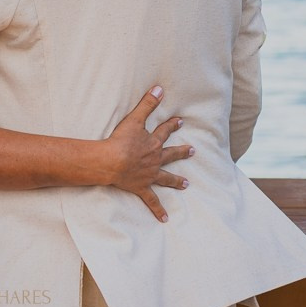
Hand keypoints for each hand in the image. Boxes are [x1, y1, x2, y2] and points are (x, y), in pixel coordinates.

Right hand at [105, 85, 192, 222]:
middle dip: (182, 152)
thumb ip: (147, 103)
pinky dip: (158, 210)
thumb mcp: (134, 119)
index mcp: (153, 143)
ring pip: (166, 177)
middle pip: (171, 155)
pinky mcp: (142, 187)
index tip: (180, 121)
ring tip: (186, 185)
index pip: (164, 132)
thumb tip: (160, 87)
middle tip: (193, 150)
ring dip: (176, 180)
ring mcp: (149, 175)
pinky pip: (152, 200)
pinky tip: (165, 219)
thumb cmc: (121, 141)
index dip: (172, 125)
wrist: (112, 162)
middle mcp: (155, 159)